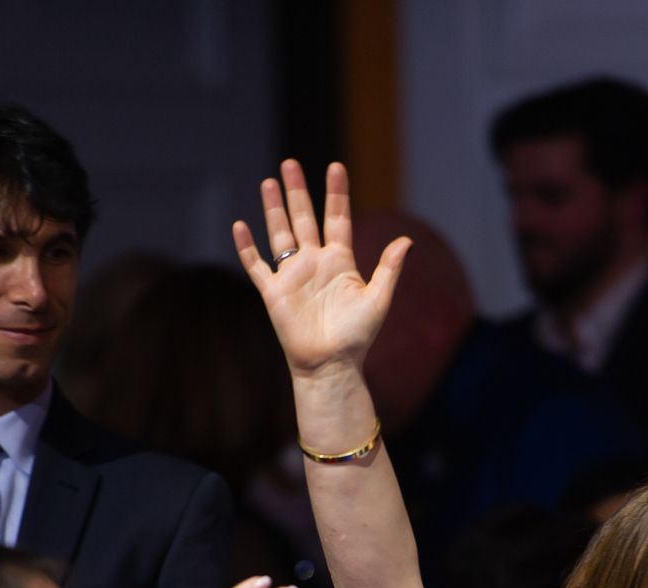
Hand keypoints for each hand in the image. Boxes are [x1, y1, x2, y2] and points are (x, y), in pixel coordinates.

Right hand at [233, 160, 409, 378]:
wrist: (331, 365)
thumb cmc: (357, 337)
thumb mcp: (378, 299)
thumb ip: (389, 268)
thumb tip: (407, 240)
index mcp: (340, 261)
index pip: (337, 218)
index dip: (336, 193)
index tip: (336, 166)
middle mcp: (314, 263)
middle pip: (304, 218)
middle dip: (297, 191)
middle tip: (290, 163)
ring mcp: (292, 276)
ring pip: (280, 234)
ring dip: (274, 209)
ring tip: (269, 181)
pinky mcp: (273, 292)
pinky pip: (256, 264)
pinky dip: (247, 246)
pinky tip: (240, 225)